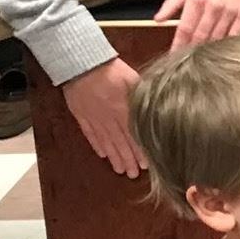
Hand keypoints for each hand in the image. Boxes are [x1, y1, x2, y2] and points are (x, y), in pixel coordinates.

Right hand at [62, 57, 146, 178]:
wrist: (81, 64)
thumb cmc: (112, 70)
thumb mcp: (134, 81)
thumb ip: (143, 99)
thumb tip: (158, 110)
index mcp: (124, 111)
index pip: (135, 136)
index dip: (141, 152)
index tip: (147, 165)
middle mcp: (110, 119)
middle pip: (121, 143)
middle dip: (129, 160)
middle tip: (134, 174)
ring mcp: (94, 119)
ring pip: (106, 142)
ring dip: (114, 157)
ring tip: (121, 170)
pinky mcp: (81, 116)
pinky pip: (90, 134)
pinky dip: (97, 145)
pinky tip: (102, 154)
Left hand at [154, 0, 239, 51]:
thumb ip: (171, 4)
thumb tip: (157, 20)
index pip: (185, 28)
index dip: (179, 43)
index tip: (174, 54)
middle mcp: (213, 6)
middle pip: (200, 35)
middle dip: (192, 48)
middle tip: (186, 57)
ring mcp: (229, 11)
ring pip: (216, 37)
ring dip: (208, 46)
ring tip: (201, 52)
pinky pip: (233, 34)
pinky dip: (225, 42)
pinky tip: (219, 44)